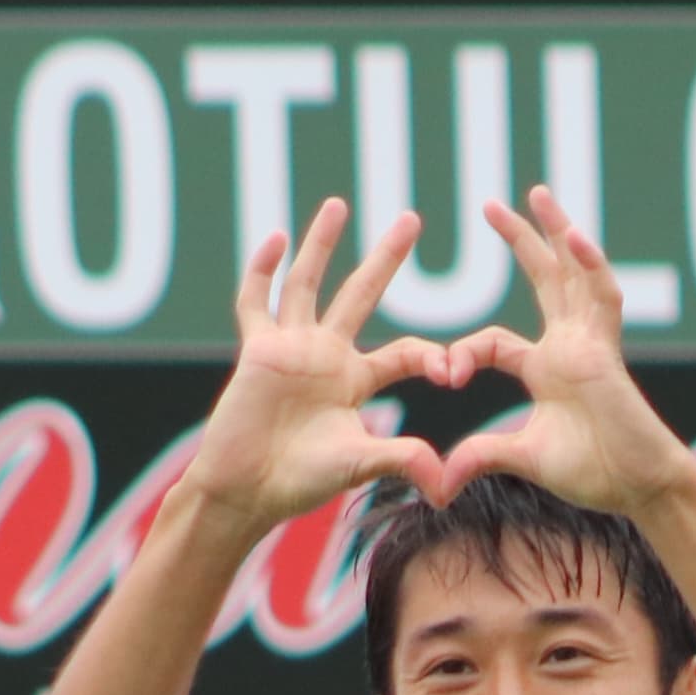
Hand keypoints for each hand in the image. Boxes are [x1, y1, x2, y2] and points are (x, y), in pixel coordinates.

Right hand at [177, 201, 456, 535]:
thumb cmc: (298, 481)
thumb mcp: (358, 464)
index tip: (451, 371)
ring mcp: (289, 347)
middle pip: (362, 294)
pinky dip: (262, 271)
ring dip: (322, 244)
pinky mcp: (256, 349)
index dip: (430, 356)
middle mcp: (326, 355)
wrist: (244, 490)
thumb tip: (447, 486)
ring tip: (340, 204)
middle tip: (413, 219)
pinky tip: (276, 239)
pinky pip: (255, 302)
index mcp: (356, 381)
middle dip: (387, 258)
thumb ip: (400, 460)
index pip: (404, 352)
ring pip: (307, 283)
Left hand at [438, 189, 695, 519]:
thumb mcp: (522, 458)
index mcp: (546, 368)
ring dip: (558, 232)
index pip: (493, 342)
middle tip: (490, 205)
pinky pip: (603, 299)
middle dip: (519, 240)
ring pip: (575, 273)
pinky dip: (592, 267)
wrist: (640, 487)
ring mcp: (592, 343)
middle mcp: (569, 346)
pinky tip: (574, 238)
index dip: (462, 353)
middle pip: (544, 279)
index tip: (444, 376)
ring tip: (538, 194)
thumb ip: (480, 458)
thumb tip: (437, 484)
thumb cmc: (594, 472)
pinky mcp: (609, 352)